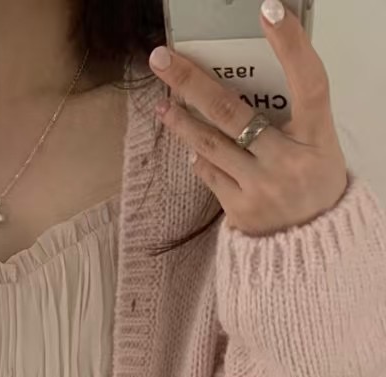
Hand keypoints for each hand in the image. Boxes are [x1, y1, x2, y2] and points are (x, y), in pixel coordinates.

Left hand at [148, 0, 348, 236]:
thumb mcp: (318, 146)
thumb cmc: (314, 185)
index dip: (292, 45)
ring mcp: (262, 187)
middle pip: (232, 112)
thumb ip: (292, 117)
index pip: (310, 81)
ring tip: (163, 102)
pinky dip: (200, 157)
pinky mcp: (240, 210)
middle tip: (162, 58)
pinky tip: (193, 147)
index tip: (270, 10)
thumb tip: (242, 87)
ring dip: (181, 120)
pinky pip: (210, 173)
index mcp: (319, 137)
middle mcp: (289, 161)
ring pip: (210, 144)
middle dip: (191, 81)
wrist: (313, 249)